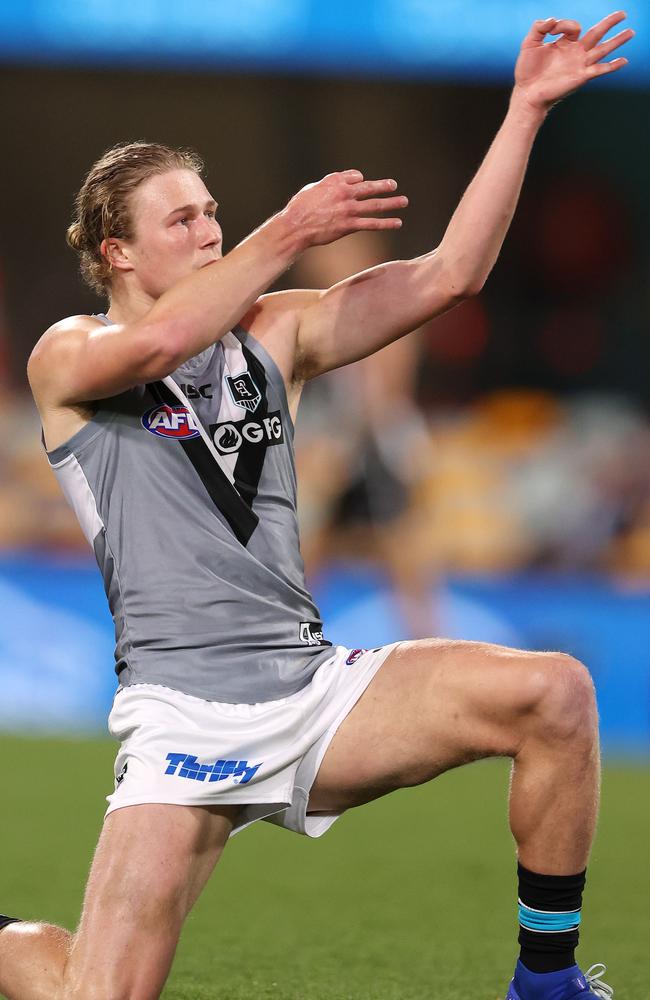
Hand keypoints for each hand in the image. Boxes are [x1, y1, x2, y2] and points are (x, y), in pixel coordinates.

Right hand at [283, 170, 407, 249]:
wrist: (296, 225)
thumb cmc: (300, 208)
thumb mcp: (312, 189)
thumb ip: (328, 185)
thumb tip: (337, 185)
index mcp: (335, 181)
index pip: (356, 177)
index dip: (360, 181)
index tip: (362, 184)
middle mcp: (345, 192)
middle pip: (369, 188)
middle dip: (384, 187)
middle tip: (394, 186)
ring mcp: (349, 209)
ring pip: (375, 205)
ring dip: (392, 203)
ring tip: (404, 202)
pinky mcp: (350, 225)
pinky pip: (372, 223)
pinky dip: (387, 223)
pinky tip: (398, 223)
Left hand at [513, 10, 633, 111]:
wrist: (526, 93)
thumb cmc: (527, 71)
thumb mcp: (529, 44)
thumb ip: (539, 27)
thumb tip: (553, 20)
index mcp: (564, 43)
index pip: (573, 26)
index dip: (564, 23)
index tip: (551, 30)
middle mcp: (575, 52)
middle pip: (597, 33)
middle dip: (610, 23)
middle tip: (623, 13)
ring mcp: (579, 64)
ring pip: (603, 49)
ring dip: (617, 41)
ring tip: (631, 32)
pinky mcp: (580, 77)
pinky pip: (599, 70)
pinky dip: (612, 66)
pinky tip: (623, 61)